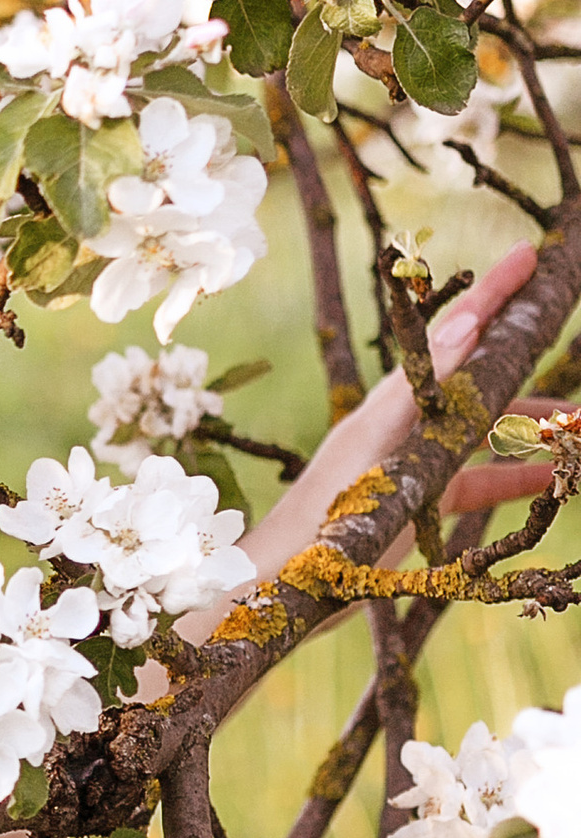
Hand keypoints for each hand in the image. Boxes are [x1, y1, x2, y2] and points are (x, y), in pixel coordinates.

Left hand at [242, 241, 557, 588]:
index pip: (456, 332)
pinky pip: (479, 481)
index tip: (529, 255)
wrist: (285, 582)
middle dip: (528, 360)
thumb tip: (467, 320)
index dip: (493, 293)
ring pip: (489, 432)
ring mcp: (417, 461)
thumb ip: (422, 385)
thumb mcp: (378, 444)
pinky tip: (554, 481)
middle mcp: (410, 423)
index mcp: (397, 400)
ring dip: (536, 426)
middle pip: (481, 378)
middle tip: (567, 335)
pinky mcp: (420, 501)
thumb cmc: (325, 514)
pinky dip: (516, 478)